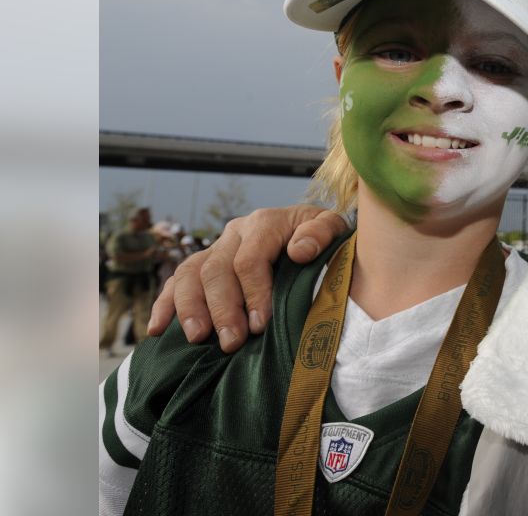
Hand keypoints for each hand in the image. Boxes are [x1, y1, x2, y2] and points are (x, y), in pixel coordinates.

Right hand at [147, 205, 348, 351]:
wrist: (313, 237)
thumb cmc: (324, 241)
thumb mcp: (333, 231)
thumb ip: (322, 233)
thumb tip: (300, 250)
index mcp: (266, 223)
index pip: (250, 259)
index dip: (253, 293)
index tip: (260, 325)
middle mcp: (235, 233)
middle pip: (216, 270)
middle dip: (223, 309)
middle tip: (232, 342)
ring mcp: (216, 249)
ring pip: (189, 274)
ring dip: (190, 309)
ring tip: (198, 338)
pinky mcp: (203, 266)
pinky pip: (175, 282)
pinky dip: (164, 305)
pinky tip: (157, 330)